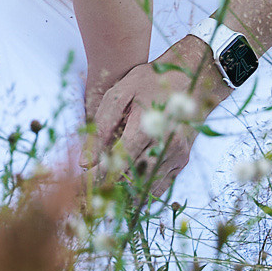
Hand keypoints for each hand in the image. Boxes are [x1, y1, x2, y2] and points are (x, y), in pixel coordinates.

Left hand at [85, 34, 231, 191]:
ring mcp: (176, 155)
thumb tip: (85, 162)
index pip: (118, 163)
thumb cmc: (150, 81)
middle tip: (88, 192)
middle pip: (132, 179)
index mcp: (147, 128)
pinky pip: (161, 185)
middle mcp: (165, 146)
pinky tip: (128, 192)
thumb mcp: (121, 93)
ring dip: (125, 193)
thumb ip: (102, 125)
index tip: (82, 183)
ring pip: (147, 187)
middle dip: (109, 188)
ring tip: (105, 194)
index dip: (98, 176)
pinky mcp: (182, 160)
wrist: (189, 76)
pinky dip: (143, 192)